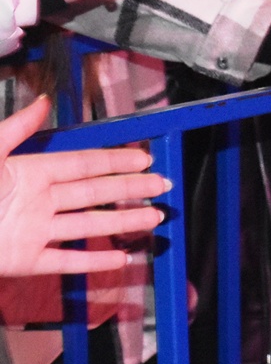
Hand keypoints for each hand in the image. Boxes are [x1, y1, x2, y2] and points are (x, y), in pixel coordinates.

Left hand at [0, 97, 169, 277]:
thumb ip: (15, 130)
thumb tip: (42, 102)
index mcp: (30, 172)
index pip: (83, 164)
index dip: (115, 160)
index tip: (143, 157)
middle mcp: (38, 200)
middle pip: (95, 193)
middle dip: (131, 188)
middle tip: (162, 185)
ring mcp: (34, 231)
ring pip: (88, 225)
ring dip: (122, 222)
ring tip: (152, 219)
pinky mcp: (25, 260)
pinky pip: (64, 260)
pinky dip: (92, 262)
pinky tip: (118, 259)